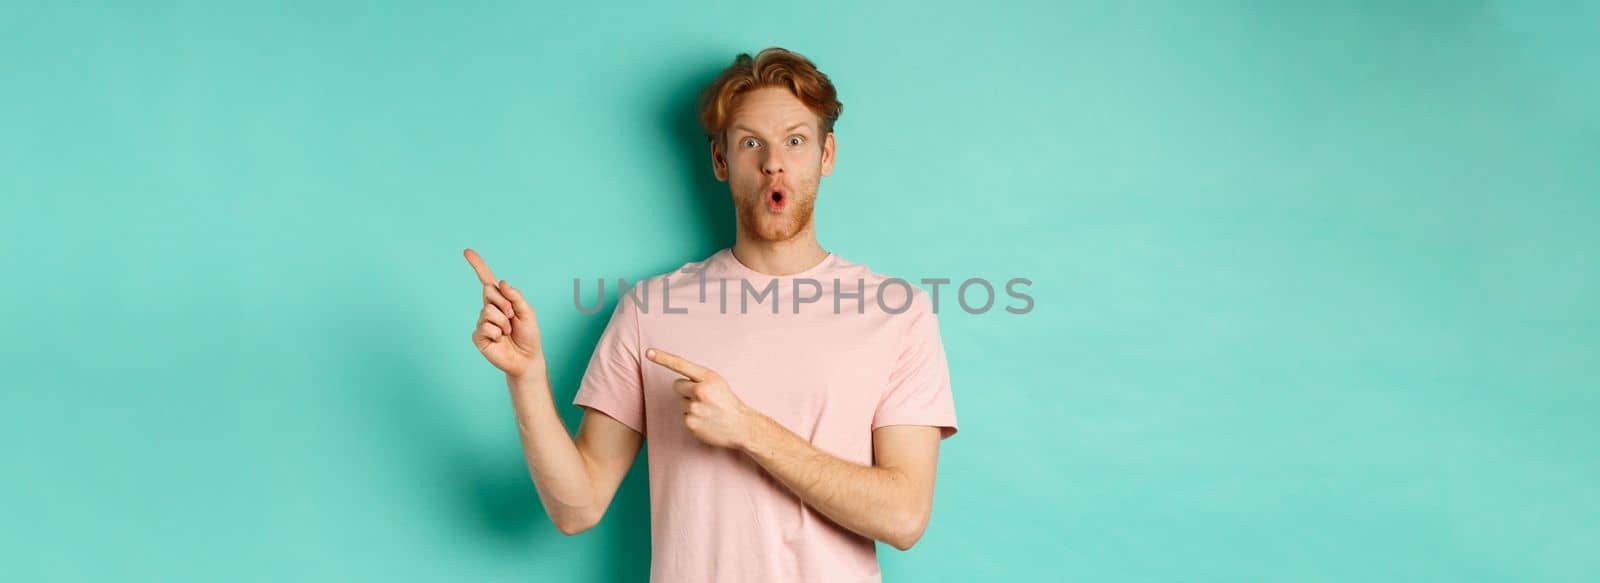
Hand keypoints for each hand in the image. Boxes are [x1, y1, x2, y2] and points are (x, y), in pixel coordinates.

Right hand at [464, 248, 542, 377]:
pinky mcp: (478, 337)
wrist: (527, 358)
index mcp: (501, 301)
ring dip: (503, 322)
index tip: (467, 251)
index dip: (478, 266)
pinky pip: (485, 327)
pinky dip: (496, 333)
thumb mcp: (527, 312)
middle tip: (513, 318)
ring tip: (508, 332)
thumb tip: (501, 282)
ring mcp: (482, 322)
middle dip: (506, 304)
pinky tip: (499, 340)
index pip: (487, 280)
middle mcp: (489, 309)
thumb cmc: (528, 335)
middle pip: (489, 292)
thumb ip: (515, 296)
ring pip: (488, 311)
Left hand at [646, 348, 755, 449]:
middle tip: (703, 397)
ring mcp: (694, 408)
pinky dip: (691, 418)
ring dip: (689, 405)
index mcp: (707, 378)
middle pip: (676, 385)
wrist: (741, 426)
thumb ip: (699, 378)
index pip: (680, 364)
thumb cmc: (727, 402)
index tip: (648, 352)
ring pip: (680, 402)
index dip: (663, 357)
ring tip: (707, 410)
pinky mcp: (690, 423)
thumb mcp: (717, 382)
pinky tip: (705, 420)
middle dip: (685, 390)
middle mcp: (699, 391)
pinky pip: (682, 416)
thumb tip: (677, 382)